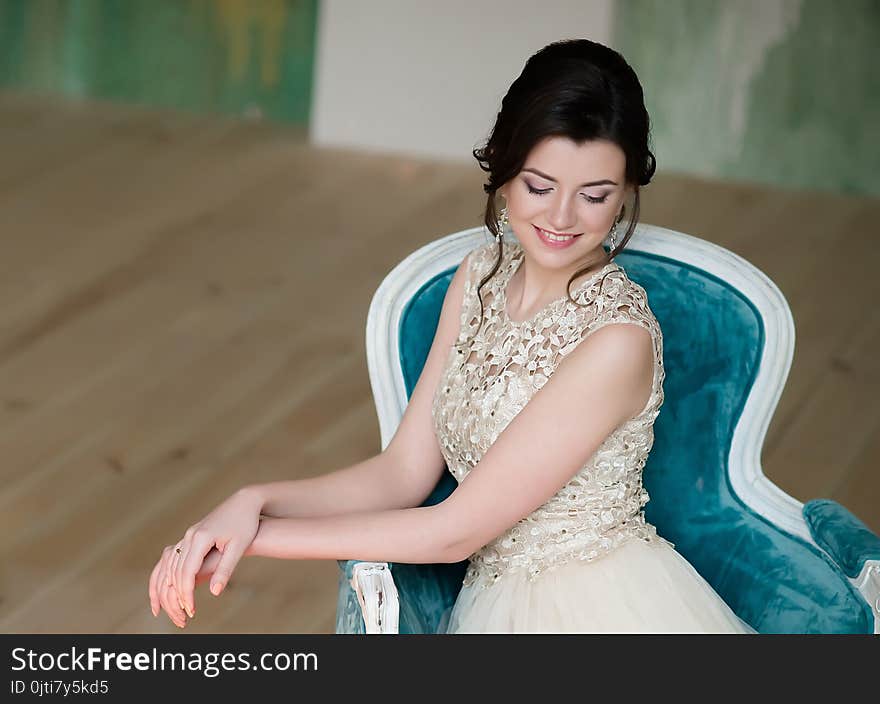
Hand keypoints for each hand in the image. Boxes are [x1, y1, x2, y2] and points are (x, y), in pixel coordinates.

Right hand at [148, 487, 263, 623]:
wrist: (245, 502)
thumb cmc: (245, 524)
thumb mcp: (238, 547)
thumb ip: (225, 569)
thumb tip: (214, 592)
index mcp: (201, 538)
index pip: (187, 572)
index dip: (187, 593)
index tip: (191, 610)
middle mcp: (190, 535)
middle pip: (176, 571)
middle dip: (178, 594)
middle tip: (185, 615)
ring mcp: (189, 534)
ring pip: (172, 565)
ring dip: (171, 586)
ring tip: (178, 606)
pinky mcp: (191, 535)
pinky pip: (175, 558)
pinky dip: (172, 575)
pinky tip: (175, 588)